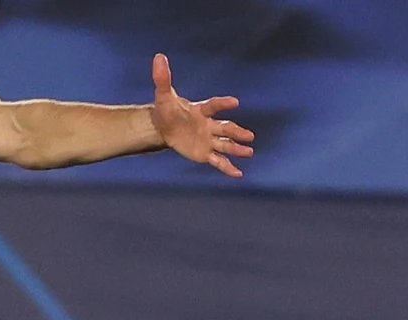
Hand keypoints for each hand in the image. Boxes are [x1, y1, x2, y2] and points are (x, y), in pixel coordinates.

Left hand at [149, 54, 254, 178]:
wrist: (163, 127)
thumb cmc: (166, 110)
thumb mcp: (163, 95)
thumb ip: (163, 78)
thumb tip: (158, 57)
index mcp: (201, 110)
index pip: (213, 106)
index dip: (222, 104)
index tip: (235, 102)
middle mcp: (209, 125)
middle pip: (225, 128)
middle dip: (237, 132)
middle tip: (250, 136)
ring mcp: (208, 140)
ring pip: (225, 145)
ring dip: (237, 149)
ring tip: (250, 152)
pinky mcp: (205, 153)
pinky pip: (218, 161)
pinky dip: (228, 168)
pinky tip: (238, 174)